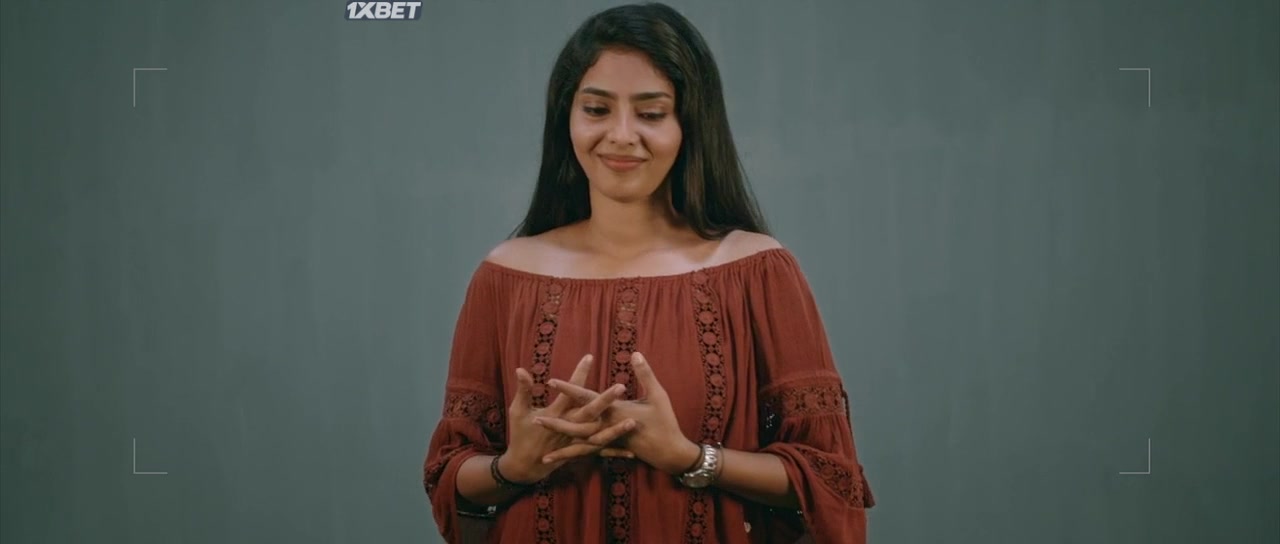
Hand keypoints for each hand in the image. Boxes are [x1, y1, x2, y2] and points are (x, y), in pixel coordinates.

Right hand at [501, 354, 636, 483]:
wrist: (524, 466)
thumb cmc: (520, 435)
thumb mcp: (517, 412)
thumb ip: (523, 391)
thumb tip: (520, 369)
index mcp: (554, 414)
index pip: (568, 391)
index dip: (578, 374)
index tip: (590, 357)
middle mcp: (568, 428)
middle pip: (589, 413)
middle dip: (605, 400)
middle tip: (621, 386)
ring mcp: (575, 442)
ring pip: (598, 436)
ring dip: (616, 430)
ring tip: (633, 421)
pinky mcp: (580, 452)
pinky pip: (600, 453)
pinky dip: (615, 453)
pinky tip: (632, 454)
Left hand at [539, 352, 701, 475]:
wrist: (670, 454)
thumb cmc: (666, 423)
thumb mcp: (659, 396)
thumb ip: (645, 374)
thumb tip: (636, 353)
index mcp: (615, 413)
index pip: (587, 399)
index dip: (569, 389)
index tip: (551, 381)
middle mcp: (607, 428)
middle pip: (575, 426)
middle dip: (556, 422)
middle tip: (535, 419)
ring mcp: (608, 441)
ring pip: (579, 443)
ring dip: (560, 442)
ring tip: (544, 446)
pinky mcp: (611, 449)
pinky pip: (588, 452)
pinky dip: (575, 453)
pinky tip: (562, 456)